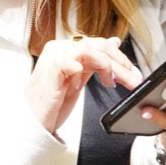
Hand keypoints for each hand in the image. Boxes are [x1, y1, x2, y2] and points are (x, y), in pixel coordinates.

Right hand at [26, 35, 140, 135]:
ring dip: (108, 67)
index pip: (100, 44)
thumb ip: (95, 60)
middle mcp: (61, 49)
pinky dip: (82, 72)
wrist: (32, 122)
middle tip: (133, 80)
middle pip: (99, 46)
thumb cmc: (53, 103)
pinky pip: (72, 62)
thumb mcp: (80, 79)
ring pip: (90, 50)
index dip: (120, 58)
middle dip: (121, 64)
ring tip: (112, 82)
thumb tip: (114, 42)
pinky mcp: (51, 70)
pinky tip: (82, 84)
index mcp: (67, 49)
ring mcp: (55, 57)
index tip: (133, 73)